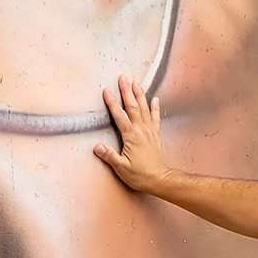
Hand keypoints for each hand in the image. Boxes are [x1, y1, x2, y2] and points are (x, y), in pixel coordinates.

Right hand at [94, 75, 169, 193]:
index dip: (112, 103)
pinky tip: (155, 99)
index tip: (107, 91)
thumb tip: (98, 147)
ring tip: (136, 82)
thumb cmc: (140, 175)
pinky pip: (155, 118)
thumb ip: (110, 156)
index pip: (119, 116)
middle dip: (127, 91)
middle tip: (123, 77)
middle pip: (133, 107)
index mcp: (132, 137)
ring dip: (139, 95)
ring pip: (144, 109)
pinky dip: (155, 108)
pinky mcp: (155, 135)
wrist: (159, 180)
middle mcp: (142, 131)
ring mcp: (150, 132)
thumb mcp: (122, 168)